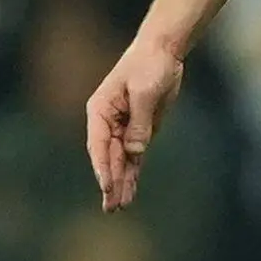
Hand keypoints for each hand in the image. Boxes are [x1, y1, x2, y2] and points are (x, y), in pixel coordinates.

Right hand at [86, 36, 186, 210]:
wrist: (162, 52)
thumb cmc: (149, 66)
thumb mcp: (145, 92)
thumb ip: (140, 123)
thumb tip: (135, 152)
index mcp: (100, 110)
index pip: (98, 144)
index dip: (103, 167)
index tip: (106, 185)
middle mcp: (107, 122)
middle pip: (108, 158)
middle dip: (110, 183)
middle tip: (111, 208)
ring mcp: (123, 128)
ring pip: (121, 162)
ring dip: (121, 184)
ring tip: (119, 207)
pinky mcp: (139, 131)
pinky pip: (134, 158)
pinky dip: (133, 174)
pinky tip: (130, 192)